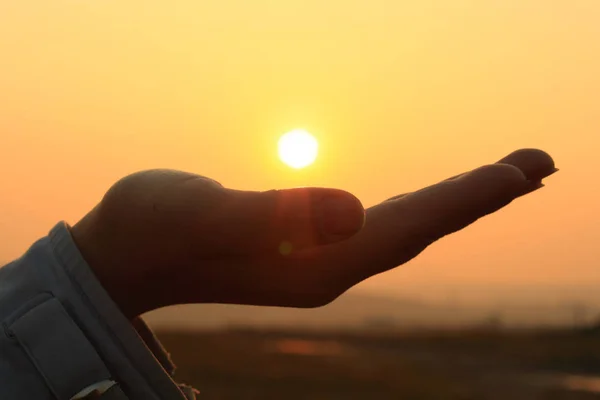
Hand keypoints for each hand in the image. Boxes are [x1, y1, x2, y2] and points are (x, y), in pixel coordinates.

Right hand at [71, 149, 556, 318]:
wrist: (124, 258)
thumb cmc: (151, 230)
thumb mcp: (201, 214)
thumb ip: (272, 217)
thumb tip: (352, 211)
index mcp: (315, 265)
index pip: (410, 226)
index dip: (467, 197)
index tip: (524, 170)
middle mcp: (328, 271)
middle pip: (422, 230)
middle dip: (481, 197)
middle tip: (539, 164)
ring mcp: (317, 264)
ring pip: (406, 229)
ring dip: (456, 203)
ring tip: (503, 178)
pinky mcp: (304, 249)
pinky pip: (379, 226)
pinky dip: (417, 208)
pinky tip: (429, 201)